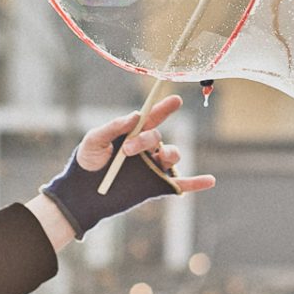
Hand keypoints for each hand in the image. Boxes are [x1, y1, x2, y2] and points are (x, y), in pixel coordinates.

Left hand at [34, 95, 214, 245]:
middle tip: (128, 149)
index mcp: (133, 135)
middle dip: (147, 139)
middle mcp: (146, 150)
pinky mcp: (156, 187)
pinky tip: (210, 181)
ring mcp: (153, 168)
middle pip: (158, 138)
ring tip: (158, 158)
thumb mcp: (94, 140)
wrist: (83, 193)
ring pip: (172, 155)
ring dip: (170, 153)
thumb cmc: (87, 163)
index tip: (175, 100)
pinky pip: (181, 185)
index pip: (152, 118)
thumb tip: (134, 116)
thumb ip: (113, 127)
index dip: (164, 108)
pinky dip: (196, 183)